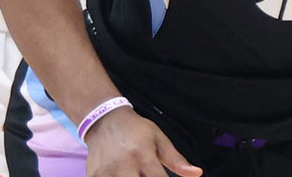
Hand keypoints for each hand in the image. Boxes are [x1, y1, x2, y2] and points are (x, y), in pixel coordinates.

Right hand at [85, 107, 201, 176]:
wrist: (105, 121)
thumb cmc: (136, 131)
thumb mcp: (159, 140)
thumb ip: (177, 160)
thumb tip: (197, 174)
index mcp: (143, 155)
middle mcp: (123, 165)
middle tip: (150, 174)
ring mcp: (105, 173)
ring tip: (139, 172)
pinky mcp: (93, 176)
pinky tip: (126, 174)